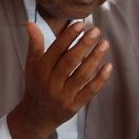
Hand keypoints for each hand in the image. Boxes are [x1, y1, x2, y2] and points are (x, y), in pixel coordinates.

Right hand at [6, 21, 110, 138]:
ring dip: (94, 58)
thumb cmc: (36, 85)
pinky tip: (108, 66)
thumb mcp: (32, 65)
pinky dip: (100, 79)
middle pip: (70, 62)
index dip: (68, 37)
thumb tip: (30, 23)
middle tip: (96, 31)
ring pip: (82, 75)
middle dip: (84, 45)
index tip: (80, 25)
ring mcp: (63, 96)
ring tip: (104, 44)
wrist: (36, 115)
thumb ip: (34, 44)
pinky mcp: (74, 106)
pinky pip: (89, 91)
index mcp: (40, 71)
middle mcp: (51, 83)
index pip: (56, 51)